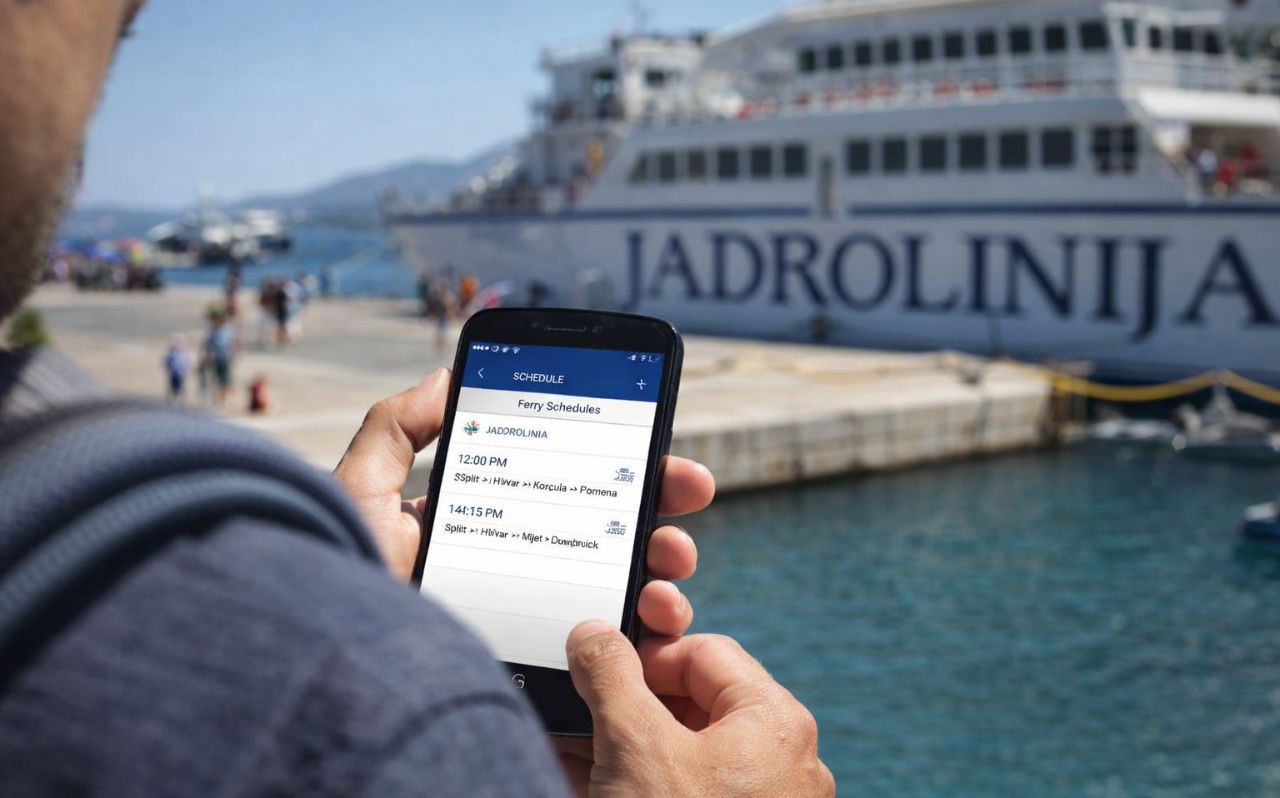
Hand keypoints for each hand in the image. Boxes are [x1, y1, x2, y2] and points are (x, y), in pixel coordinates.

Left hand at [333, 368, 713, 636]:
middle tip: (688, 493)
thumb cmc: (338, 574)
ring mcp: (535, 621)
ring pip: (621, 592)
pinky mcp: (542, 669)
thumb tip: (445, 374)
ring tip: (672, 563)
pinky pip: (610, 655)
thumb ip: (396, 428)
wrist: (332, 653)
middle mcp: (520, 571)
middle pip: (608, 536)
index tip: (663, 455)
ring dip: (663, 568)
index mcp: (487, 527)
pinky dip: (650, 636)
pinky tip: (657, 621)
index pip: (567, 491)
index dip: (623, 470)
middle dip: (659, 510)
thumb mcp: (359, 490)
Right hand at [557, 624, 833, 797]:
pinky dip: (637, 786)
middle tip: (579, 713)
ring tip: (573, 753)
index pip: (704, 653)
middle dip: (627, 707)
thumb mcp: (635, 743)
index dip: (645, 655)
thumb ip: (610, 674)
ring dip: (623, 749)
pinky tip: (587, 787)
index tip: (598, 670)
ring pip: (682, 756)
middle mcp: (779, 762)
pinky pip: (682, 795)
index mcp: (773, 720)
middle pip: (692, 705)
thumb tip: (593, 634)